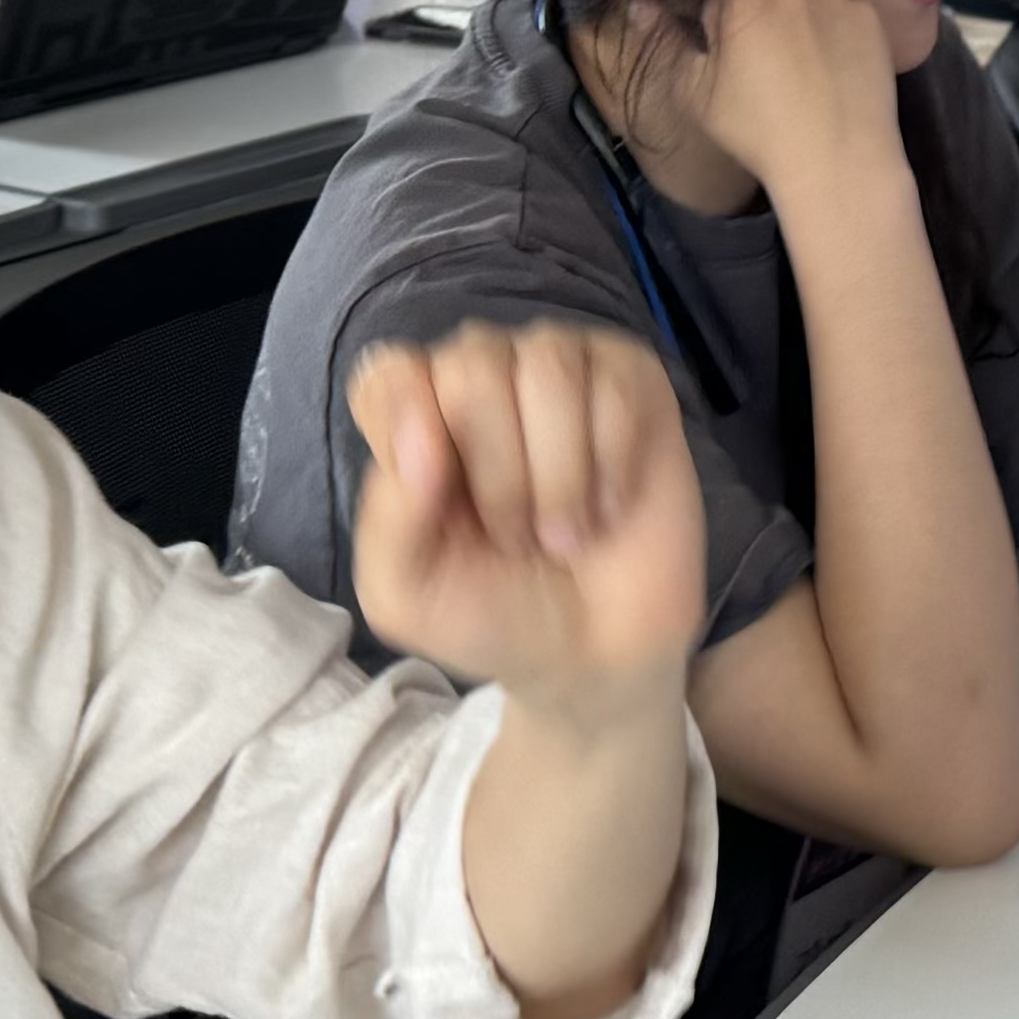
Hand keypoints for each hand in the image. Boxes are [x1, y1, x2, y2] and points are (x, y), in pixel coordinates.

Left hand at [347, 319, 705, 726]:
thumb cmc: (492, 613)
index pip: (391, 372)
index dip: (408, 418)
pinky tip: (612, 504)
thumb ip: (388, 519)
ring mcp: (558, 370)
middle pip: (472, 366)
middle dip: (500, 473)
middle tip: (518, 537)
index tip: (434, 493)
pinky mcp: (630, 379)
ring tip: (568, 531)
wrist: (597, 651)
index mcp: (413, 419)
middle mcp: (481, 377)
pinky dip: (614, 462)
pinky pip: (616, 387)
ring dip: (561, 475)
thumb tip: (423, 437)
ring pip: (549, 368)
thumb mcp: (407, 595)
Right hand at [686, 0, 900, 206]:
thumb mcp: (695, 92)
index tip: (730, 69)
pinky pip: (841, 16)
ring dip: (797, 26)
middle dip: (758, 24)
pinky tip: (833, 74)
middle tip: (768, 76)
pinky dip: (834, 36)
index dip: (717, 35)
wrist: (838, 160)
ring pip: (803, 2)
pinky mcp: (870, 16)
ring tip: (804, 77)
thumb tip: (639, 1)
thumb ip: (666, 39)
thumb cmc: (757, 131)